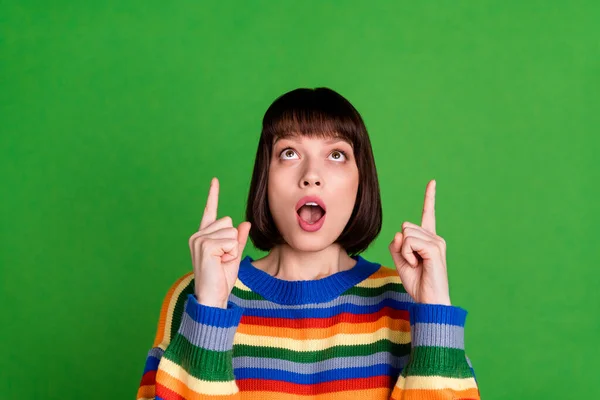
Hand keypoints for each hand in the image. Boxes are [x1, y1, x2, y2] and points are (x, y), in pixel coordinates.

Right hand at [188, 177, 250, 307]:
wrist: (213, 296)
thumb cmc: (222, 279)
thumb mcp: (234, 255)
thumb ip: (238, 239)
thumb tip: (245, 223)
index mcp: (204, 235)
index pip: (210, 211)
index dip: (213, 195)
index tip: (215, 180)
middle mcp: (198, 235)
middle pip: (228, 221)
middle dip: (233, 241)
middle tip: (223, 259)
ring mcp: (199, 239)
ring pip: (230, 231)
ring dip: (232, 248)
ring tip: (220, 262)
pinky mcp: (204, 245)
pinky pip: (229, 241)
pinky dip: (230, 253)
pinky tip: (219, 263)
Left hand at [388, 180, 450, 305]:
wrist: (429, 300)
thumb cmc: (416, 282)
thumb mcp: (400, 261)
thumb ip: (397, 244)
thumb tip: (400, 232)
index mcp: (428, 238)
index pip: (428, 214)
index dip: (429, 198)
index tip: (432, 181)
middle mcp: (435, 237)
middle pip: (405, 227)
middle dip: (401, 245)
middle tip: (411, 263)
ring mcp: (437, 241)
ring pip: (405, 234)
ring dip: (404, 252)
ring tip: (415, 265)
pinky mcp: (435, 248)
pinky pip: (409, 242)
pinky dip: (407, 255)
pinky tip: (417, 265)